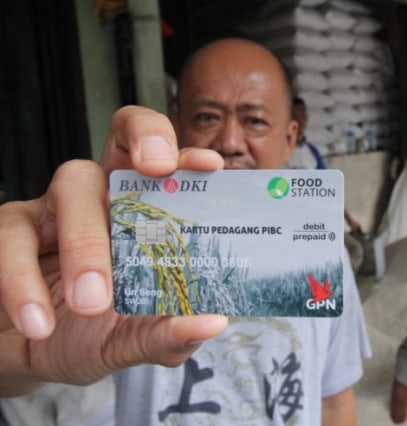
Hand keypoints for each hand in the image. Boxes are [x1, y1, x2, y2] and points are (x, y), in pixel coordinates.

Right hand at [0, 106, 227, 396]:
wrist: (27, 356)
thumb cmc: (91, 333)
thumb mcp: (132, 341)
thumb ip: (167, 334)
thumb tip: (212, 325)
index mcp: (144, 217)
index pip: (167, 167)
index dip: (189, 154)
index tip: (209, 164)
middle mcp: (103, 199)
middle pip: (122, 139)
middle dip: (144, 140)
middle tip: (159, 169)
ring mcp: (54, 208)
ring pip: (71, 188)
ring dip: (85, 243)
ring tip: (90, 303)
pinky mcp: (7, 231)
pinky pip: (11, 239)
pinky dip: (21, 283)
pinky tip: (37, 323)